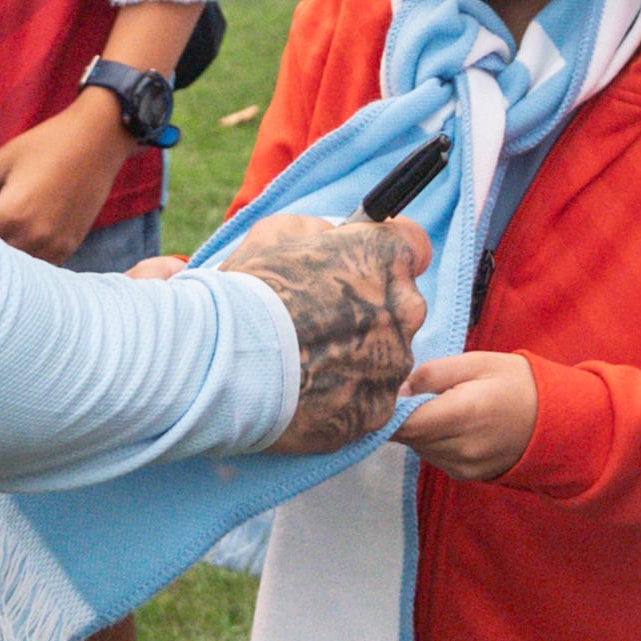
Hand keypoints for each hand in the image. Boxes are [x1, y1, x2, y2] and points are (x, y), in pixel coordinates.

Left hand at [0, 96, 134, 264]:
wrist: (96, 141)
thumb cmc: (45, 145)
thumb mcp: (1, 161)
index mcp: (11, 214)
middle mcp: (33, 236)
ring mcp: (53, 245)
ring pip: (17, 267)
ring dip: (5, 256)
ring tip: (1, 233)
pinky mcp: (69, 247)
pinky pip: (39, 265)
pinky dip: (27, 257)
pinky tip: (23, 237)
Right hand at [213, 210, 429, 451]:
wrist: (229, 361)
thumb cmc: (251, 290)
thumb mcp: (277, 233)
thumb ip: (318, 231)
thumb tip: (331, 238)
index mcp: (385, 256)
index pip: (412, 247)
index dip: (384, 259)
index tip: (363, 271)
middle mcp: (404, 307)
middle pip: (400, 306)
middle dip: (370, 311)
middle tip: (322, 322)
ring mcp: (395, 363)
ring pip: (387, 356)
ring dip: (358, 357)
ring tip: (308, 364)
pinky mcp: (379, 410)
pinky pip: (369, 399)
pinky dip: (346, 398)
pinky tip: (310, 395)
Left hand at [394, 351, 538, 481]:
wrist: (556, 420)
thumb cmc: (514, 382)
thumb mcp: (475, 362)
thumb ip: (432, 374)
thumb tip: (396, 390)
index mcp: (463, 414)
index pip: (404, 424)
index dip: (387, 410)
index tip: (382, 394)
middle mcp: (461, 449)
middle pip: (409, 437)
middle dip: (402, 416)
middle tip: (412, 392)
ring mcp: (464, 467)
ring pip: (418, 448)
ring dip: (418, 428)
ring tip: (436, 406)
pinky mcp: (466, 476)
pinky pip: (433, 457)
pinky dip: (432, 441)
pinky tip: (449, 424)